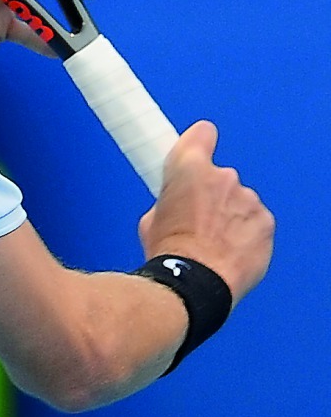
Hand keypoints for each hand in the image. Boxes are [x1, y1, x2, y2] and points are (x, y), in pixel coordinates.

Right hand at [138, 121, 274, 305]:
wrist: (194, 283)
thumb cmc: (169, 250)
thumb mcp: (151, 217)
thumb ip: (170, 200)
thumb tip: (177, 207)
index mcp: (188, 167)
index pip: (202, 133)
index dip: (200, 143)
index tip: (198, 153)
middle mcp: (222, 176)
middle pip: (220, 176)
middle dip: (213, 193)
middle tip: (199, 219)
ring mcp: (248, 199)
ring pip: (240, 201)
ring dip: (231, 215)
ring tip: (216, 242)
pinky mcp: (266, 223)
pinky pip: (256, 222)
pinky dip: (247, 233)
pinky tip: (232, 251)